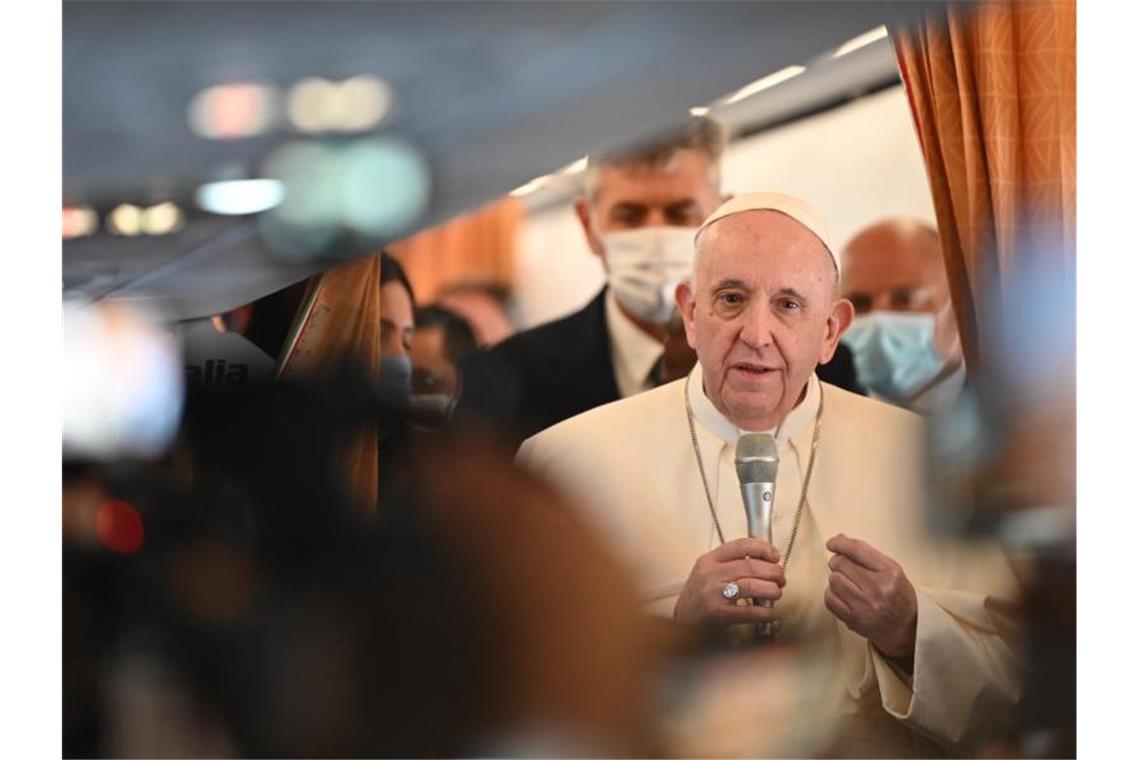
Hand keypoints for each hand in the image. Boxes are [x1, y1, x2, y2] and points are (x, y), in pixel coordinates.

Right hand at [674, 537, 784, 625]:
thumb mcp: (709, 571)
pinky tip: (772, 613)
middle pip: (751, 566)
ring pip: (752, 585)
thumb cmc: (700, 595)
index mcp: (710, 559)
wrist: (682, 620)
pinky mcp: (718, 613)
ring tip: (776, 593)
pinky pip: (749, 611)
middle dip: (773, 572)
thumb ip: (732, 562)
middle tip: (780, 578)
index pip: (741, 545)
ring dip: (772, 590)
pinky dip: (766, 612)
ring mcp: (714, 593)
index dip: (763, 548)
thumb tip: (766, 560)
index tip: (775, 556)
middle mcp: (711, 573)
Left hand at [824, 534, 917, 657]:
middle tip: (845, 567)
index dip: (840, 543)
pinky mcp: (852, 619)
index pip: (857, 550)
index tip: (833, 542)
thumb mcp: (892, 570)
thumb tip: (840, 540)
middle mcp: (877, 588)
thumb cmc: (898, 596)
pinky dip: (832, 593)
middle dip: (839, 562)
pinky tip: (842, 594)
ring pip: (833, 580)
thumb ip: (867, 555)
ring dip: (836, 578)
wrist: (906, 627)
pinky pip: (829, 598)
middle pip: (841, 563)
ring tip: (848, 583)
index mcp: (889, 572)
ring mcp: (864, 605)